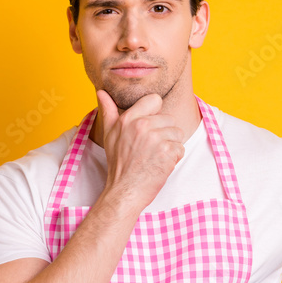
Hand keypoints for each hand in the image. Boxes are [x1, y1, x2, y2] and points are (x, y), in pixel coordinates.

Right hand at [96, 90, 184, 210]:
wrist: (125, 191)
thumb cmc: (118, 164)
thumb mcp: (109, 134)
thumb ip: (108, 111)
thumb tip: (101, 91)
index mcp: (128, 119)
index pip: (155, 100)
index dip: (156, 114)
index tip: (150, 128)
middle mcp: (142, 125)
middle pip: (169, 119)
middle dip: (164, 134)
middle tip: (150, 149)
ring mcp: (156, 138)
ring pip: (177, 134)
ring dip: (170, 147)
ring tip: (155, 157)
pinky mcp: (167, 152)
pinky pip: (180, 149)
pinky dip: (174, 159)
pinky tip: (160, 165)